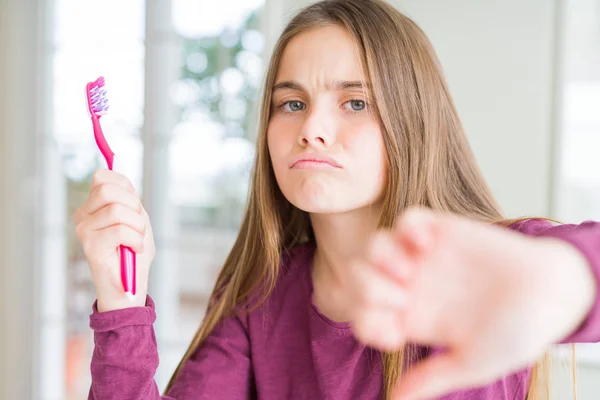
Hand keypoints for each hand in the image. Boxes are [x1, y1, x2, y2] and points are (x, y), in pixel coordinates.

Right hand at [75, 169, 155, 311]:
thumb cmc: (134, 252)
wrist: (130, 286)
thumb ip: (127, 194)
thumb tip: (114, 163)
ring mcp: (84, 231)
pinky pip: (121, 231)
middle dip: (134, 206)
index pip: (102, 177)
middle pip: (108, 189)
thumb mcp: (136, 216)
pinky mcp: (91, 247)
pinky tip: (134, 250)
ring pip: (118, 210)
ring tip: (136, 241)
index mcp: (93, 206)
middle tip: (138, 225)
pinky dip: (136, 240)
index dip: (125, 186)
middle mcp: (83, 216)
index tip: (135, 204)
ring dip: (138, 227)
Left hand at [343, 208, 594, 398]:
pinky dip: (408, 228)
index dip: (367, 323)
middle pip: (359, 277)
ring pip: (376, 245)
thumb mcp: (474, 363)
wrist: (553, 297)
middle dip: (368, 289)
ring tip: (410, 272)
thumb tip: (395, 399)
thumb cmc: (517, 333)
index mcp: (412, 317)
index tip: (396, 334)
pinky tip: (428, 245)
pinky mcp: (444, 231)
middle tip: (401, 299)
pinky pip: (408, 218)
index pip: (364, 315)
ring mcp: (425, 257)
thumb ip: (433, 377)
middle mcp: (412, 285)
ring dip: (383, 258)